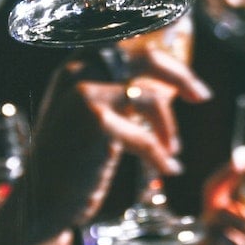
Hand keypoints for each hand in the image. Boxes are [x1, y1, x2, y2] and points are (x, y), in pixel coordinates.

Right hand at [25, 46, 211, 240]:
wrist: (41, 198)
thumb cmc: (69, 159)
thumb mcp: (88, 113)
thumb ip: (116, 92)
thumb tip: (166, 85)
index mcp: (76, 63)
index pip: (131, 46)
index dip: (167, 59)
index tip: (189, 79)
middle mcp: (78, 70)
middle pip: (147, 59)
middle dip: (181, 77)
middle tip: (203, 97)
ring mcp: (85, 93)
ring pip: (150, 99)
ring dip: (168, 128)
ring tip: (172, 149)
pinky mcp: (96, 122)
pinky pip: (145, 137)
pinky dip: (160, 155)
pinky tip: (169, 168)